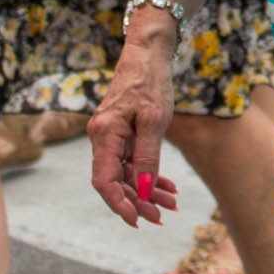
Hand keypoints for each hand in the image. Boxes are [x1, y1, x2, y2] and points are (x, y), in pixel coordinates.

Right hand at [88, 32, 181, 227]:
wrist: (149, 53)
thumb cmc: (150, 82)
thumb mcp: (154, 121)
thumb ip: (147, 157)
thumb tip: (143, 190)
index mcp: (104, 135)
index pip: (104, 181)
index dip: (119, 204)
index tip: (137, 220)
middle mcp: (102, 138)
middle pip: (115, 180)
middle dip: (138, 200)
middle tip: (161, 215)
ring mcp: (111, 135)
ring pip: (126, 172)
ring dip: (147, 189)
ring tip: (171, 203)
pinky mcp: (122, 132)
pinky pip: (132, 159)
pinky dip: (149, 172)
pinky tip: (167, 184)